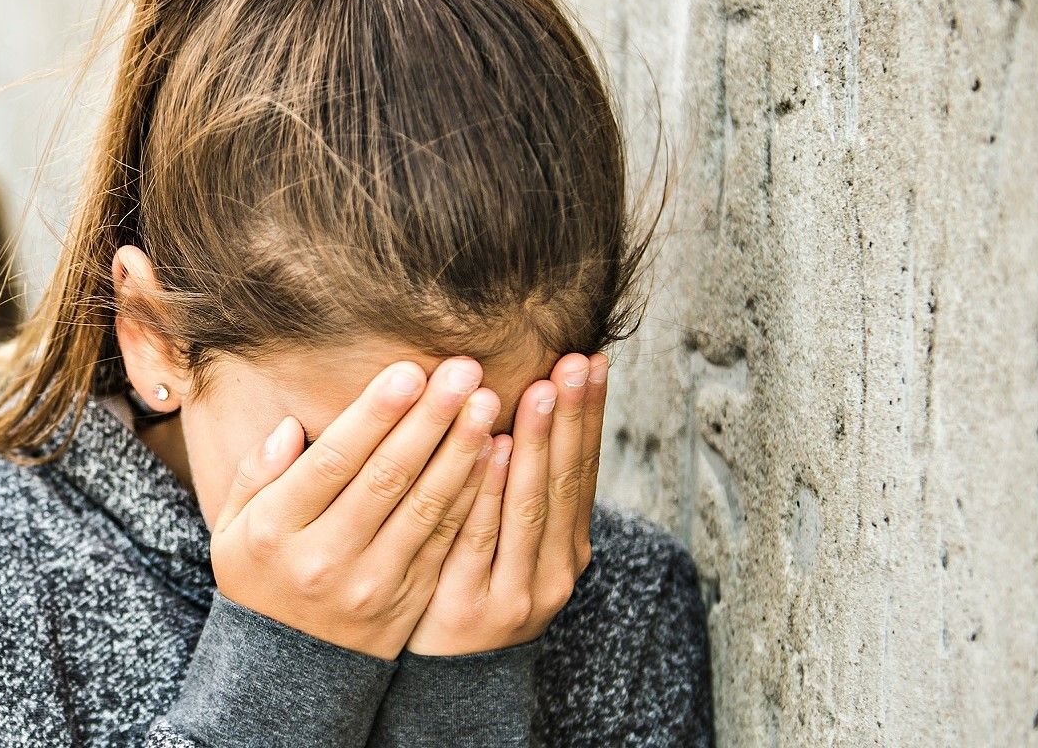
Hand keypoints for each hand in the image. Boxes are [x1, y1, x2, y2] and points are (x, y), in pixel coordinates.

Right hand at [210, 357, 500, 658]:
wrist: (287, 669)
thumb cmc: (260, 576)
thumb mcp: (233, 527)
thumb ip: (257, 474)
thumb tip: (292, 427)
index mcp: (276, 530)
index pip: (334, 461)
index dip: (375, 415)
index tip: (410, 371)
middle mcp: (326, 557)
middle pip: (387, 478)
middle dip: (429, 419)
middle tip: (464, 371)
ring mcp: (371, 584)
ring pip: (425, 508)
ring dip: (461, 451)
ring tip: (487, 403)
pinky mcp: (408, 600)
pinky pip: (446, 541)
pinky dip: (473, 497)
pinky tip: (494, 457)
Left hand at [406, 353, 607, 655]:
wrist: (446, 677)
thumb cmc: (470, 588)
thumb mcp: (506, 542)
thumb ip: (516, 487)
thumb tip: (524, 401)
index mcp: (568, 547)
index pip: (583, 469)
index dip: (589, 415)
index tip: (591, 360)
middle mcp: (556, 568)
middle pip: (566, 481)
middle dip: (572, 418)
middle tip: (574, 362)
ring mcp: (519, 590)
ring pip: (531, 506)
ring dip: (538, 445)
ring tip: (542, 390)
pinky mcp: (475, 607)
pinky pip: (482, 536)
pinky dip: (491, 492)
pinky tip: (496, 449)